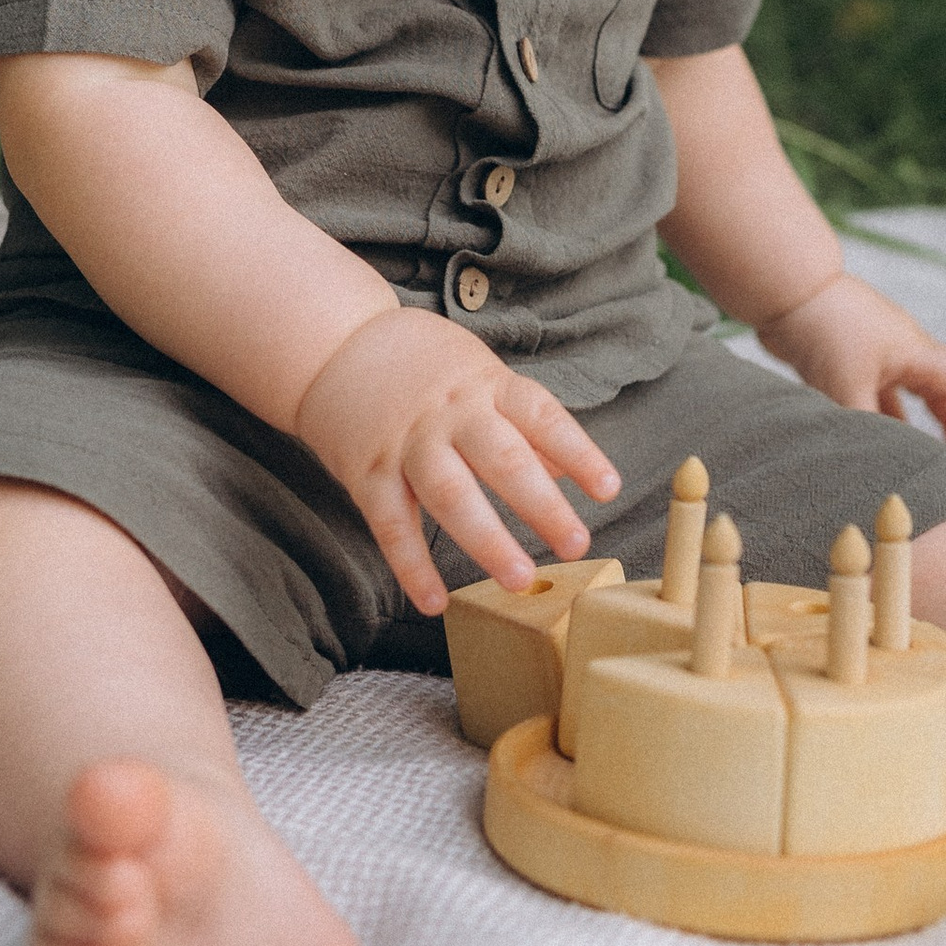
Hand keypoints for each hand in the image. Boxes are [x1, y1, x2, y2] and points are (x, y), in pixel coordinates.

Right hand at [293, 308, 621, 614]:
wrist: (336, 344)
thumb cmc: (426, 367)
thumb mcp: (483, 377)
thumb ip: (525, 424)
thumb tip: (572, 473)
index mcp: (488, 386)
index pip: (541, 417)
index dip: (579, 452)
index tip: (609, 489)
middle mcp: (450, 412)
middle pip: (502, 459)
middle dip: (542, 505)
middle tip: (577, 545)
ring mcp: (407, 443)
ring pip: (451, 494)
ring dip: (487, 539)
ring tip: (520, 579)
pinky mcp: (367, 472)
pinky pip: (391, 524)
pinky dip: (411, 566)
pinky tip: (434, 602)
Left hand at [758, 269, 945, 456]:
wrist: (784, 290)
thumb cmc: (826, 328)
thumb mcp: (848, 385)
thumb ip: (867, 428)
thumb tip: (876, 466)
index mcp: (914, 352)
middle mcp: (900, 350)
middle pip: (939, 389)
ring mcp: (873, 352)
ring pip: (906, 392)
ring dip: (919, 422)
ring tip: (928, 453)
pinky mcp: (844, 357)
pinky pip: (874, 391)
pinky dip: (881, 414)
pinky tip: (875, 435)